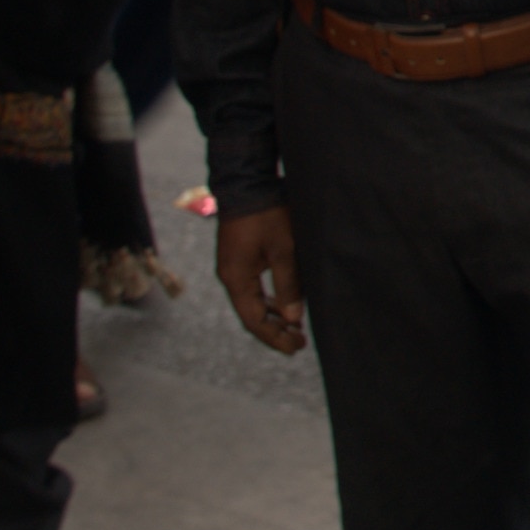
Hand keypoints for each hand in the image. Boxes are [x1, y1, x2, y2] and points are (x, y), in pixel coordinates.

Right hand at [217, 207, 306, 354]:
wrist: (247, 182)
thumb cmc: (267, 214)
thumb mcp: (284, 250)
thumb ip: (289, 284)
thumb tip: (293, 318)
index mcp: (236, 279)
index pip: (254, 320)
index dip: (275, 337)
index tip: (295, 348)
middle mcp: (230, 276)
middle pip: (251, 314)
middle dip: (275, 330)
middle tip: (298, 342)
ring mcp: (233, 266)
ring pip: (253, 301)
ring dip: (273, 315)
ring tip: (294, 327)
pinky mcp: (239, 257)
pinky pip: (253, 287)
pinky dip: (269, 298)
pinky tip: (285, 302)